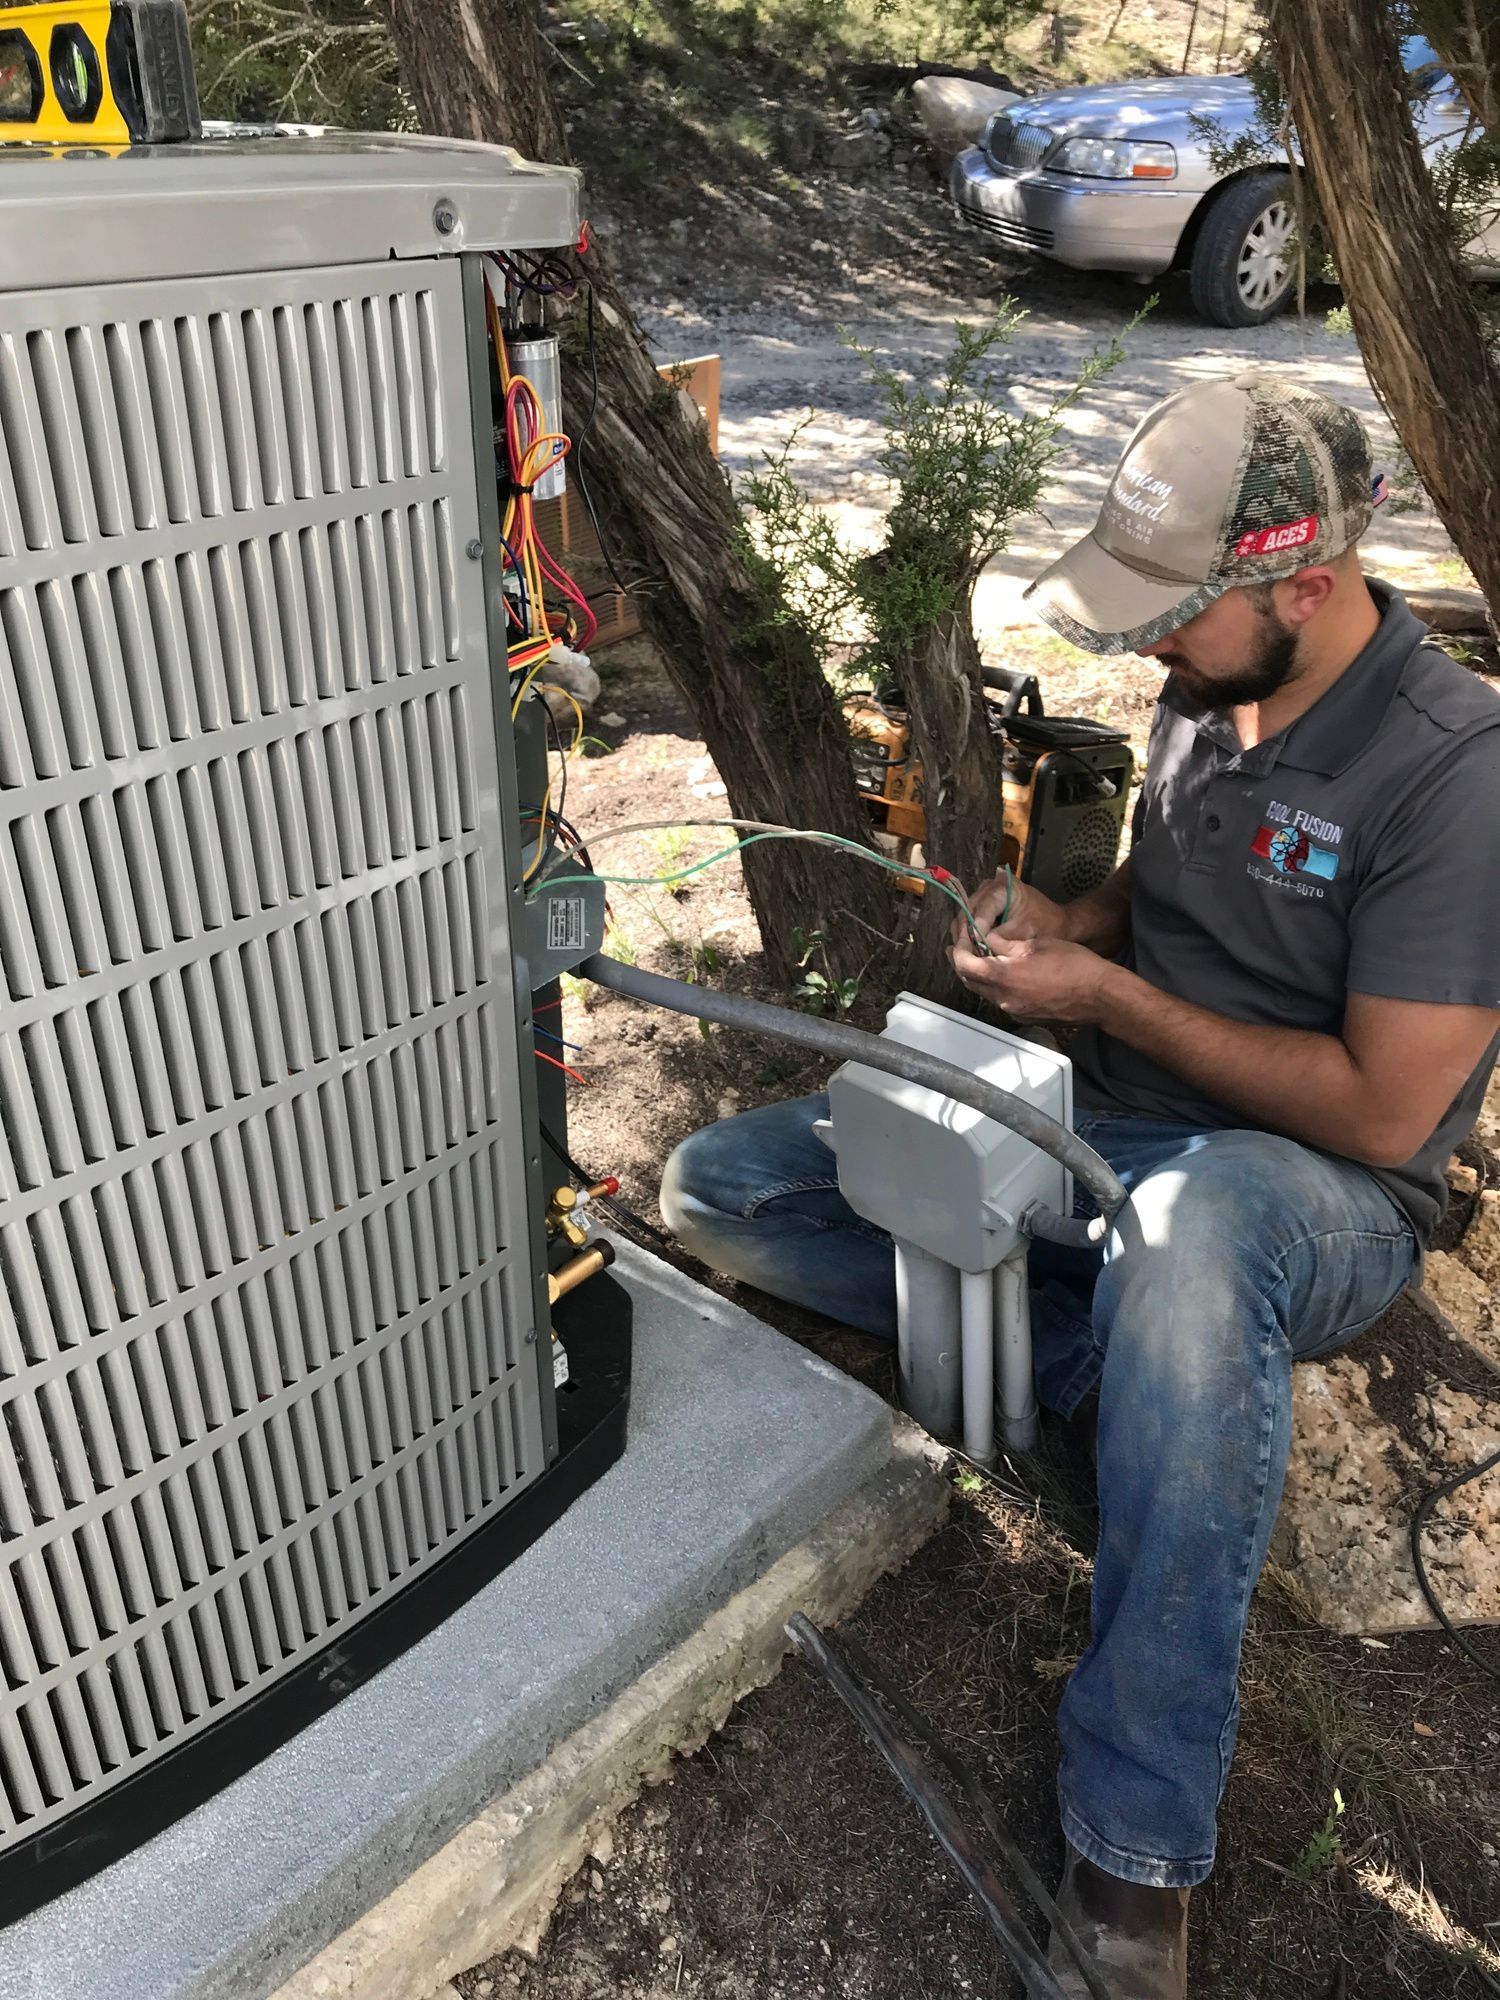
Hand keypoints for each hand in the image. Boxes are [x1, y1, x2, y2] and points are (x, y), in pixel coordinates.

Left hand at [949, 931, 1113, 1024]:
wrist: (1101, 996)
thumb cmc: (1074, 964)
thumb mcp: (1037, 944)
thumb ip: (1006, 943)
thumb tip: (986, 939)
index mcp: (1006, 977)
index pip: (965, 965)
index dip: (958, 950)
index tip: (959, 937)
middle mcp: (1004, 999)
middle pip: (970, 981)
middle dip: (962, 962)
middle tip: (960, 945)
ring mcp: (1014, 1011)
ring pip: (984, 992)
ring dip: (978, 974)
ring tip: (979, 955)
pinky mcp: (1024, 1017)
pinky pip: (1000, 1000)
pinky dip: (994, 985)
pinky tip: (1002, 972)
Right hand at [950, 871, 1071, 952]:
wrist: (1055, 921)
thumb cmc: (1046, 926)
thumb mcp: (1025, 934)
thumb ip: (1001, 940)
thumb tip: (977, 949)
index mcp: (1003, 887)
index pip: (982, 909)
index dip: (974, 932)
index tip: (970, 954)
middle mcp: (989, 885)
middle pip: (967, 912)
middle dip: (964, 937)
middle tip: (963, 961)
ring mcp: (983, 893)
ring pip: (963, 916)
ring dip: (963, 937)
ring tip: (965, 959)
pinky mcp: (981, 903)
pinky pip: (967, 919)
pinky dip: (967, 935)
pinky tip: (969, 952)